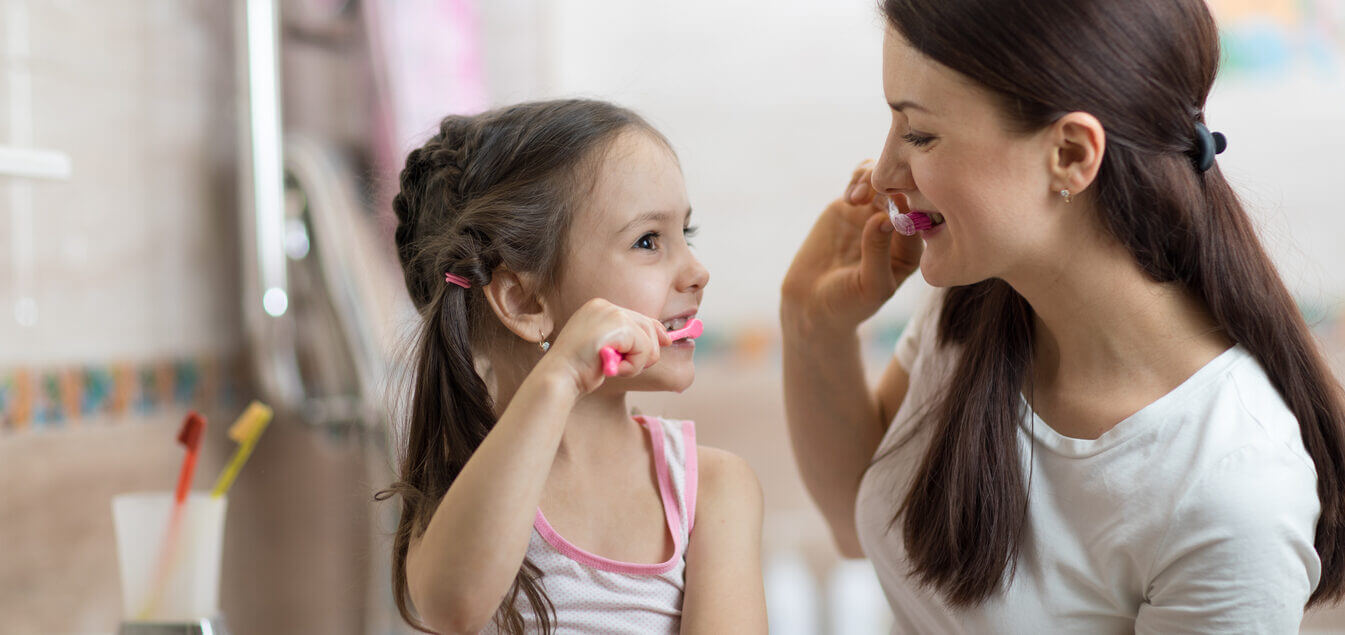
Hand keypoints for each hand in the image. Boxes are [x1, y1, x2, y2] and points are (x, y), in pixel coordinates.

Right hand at [538, 298, 672, 395]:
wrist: (560, 377)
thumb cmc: (579, 368)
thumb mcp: (606, 349)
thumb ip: (629, 340)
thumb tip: (666, 338)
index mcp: (599, 308)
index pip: (638, 317)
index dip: (653, 334)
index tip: (665, 342)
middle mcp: (605, 305)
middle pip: (648, 326)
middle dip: (645, 353)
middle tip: (624, 367)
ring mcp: (612, 313)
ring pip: (648, 340)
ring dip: (637, 362)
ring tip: (614, 367)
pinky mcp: (619, 326)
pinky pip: (644, 349)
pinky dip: (633, 366)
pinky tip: (613, 368)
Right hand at [781, 160, 923, 332]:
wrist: (812, 303)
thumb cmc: (848, 304)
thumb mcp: (869, 286)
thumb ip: (879, 253)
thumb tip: (885, 218)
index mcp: (911, 250)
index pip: (921, 218)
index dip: (910, 204)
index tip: (891, 206)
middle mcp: (896, 228)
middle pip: (905, 190)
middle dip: (891, 185)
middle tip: (870, 194)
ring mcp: (874, 213)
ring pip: (885, 178)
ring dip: (873, 178)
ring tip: (855, 198)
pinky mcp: (852, 204)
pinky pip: (862, 177)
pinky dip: (858, 178)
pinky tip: (849, 198)